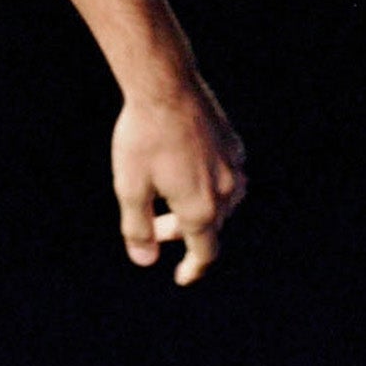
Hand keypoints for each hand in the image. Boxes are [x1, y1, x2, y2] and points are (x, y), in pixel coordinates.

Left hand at [113, 78, 246, 284]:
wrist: (165, 88)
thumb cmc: (142, 139)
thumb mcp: (130, 189)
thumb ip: (137, 229)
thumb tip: (145, 260)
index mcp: (201, 209)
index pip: (204, 253)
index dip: (193, 270)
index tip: (182, 277)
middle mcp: (226, 192)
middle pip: (210, 227)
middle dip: (183, 233)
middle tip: (154, 226)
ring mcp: (234, 166)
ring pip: (224, 203)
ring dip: (199, 210)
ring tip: (173, 200)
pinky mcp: (233, 145)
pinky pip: (229, 177)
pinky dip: (210, 185)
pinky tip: (190, 172)